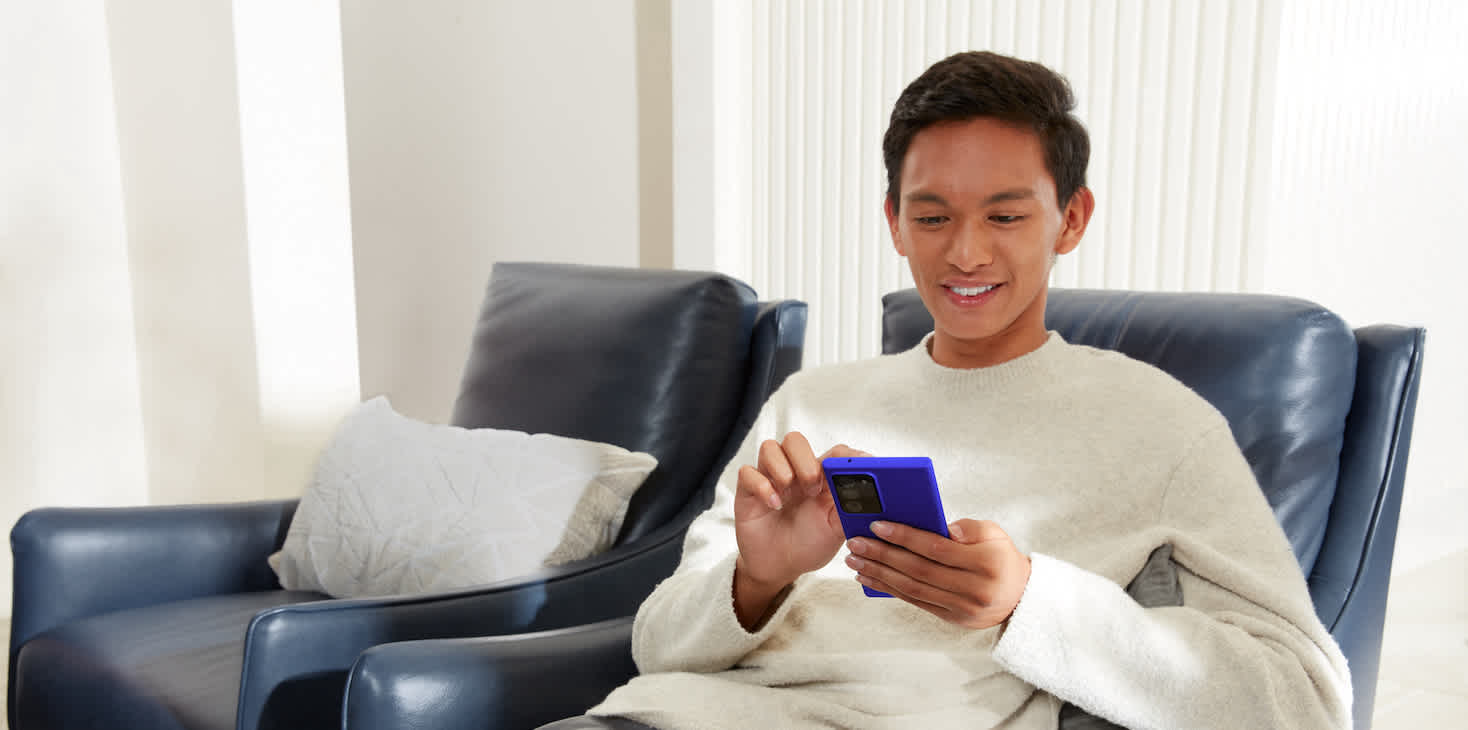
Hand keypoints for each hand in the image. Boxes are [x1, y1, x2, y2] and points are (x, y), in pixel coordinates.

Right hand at [732, 432, 867, 627]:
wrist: (779, 567)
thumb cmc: (808, 545)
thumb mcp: (836, 530)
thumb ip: (851, 509)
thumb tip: (873, 495)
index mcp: (820, 478)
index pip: (832, 452)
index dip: (845, 456)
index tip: (856, 466)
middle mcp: (794, 473)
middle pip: (795, 440)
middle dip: (805, 460)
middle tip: (812, 487)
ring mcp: (770, 479)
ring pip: (770, 447)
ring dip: (782, 467)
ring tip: (789, 493)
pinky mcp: (748, 491)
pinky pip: (748, 472)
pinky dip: (762, 486)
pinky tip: (773, 505)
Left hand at [844, 518, 1031, 629]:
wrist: (1018, 595)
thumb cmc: (999, 556)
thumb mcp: (994, 533)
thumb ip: (969, 528)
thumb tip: (942, 528)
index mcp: (986, 563)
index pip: (936, 548)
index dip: (904, 536)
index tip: (877, 525)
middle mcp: (973, 589)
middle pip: (918, 570)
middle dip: (882, 555)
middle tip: (856, 543)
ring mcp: (961, 607)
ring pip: (912, 588)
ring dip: (879, 573)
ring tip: (855, 560)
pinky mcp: (951, 618)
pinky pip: (914, 601)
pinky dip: (889, 588)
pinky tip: (870, 577)